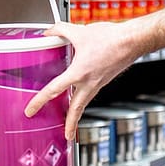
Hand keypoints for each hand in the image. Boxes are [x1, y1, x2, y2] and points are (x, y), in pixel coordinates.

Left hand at [24, 21, 141, 140]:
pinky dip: (84, 98)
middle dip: (70, 124)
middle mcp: (89, 82)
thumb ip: (61, 30)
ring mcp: (99, 82)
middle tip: (66, 135)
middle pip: (76, 108)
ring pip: (85, 102)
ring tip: (72, 120)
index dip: (39, 101)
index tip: (31, 110)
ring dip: (77, 112)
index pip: (53, 90)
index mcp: (79, 72)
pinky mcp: (105, 78)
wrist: (133, 40)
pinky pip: (92, 92)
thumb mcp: (80, 31)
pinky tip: (81, 93)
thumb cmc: (112, 38)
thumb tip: (49, 31)